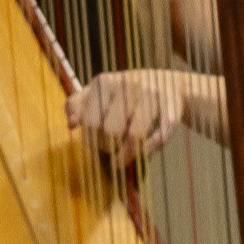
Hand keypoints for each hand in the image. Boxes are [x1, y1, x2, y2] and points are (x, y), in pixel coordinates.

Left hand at [69, 69, 198, 160]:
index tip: (94, 144)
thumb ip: (80, 103)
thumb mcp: (100, 91)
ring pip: (135, 135)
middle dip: (107, 146)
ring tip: (120, 160)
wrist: (170, 83)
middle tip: (109, 150)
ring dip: (126, 154)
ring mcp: (152, 95)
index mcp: (105, 82)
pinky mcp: (172, 108)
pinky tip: (142, 154)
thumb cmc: (127, 92)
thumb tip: (71, 123)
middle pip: (111, 130)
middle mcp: (128, 84)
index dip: (90, 139)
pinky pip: (159, 137)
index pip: (90, 122)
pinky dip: (149, 149)